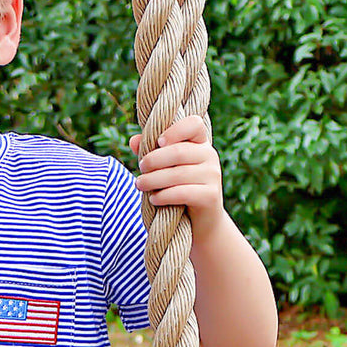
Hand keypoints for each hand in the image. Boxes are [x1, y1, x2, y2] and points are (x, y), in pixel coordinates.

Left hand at [130, 115, 225, 240]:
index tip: (158, 142)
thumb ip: (150, 152)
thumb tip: (133, 140)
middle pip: (178, 152)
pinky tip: (153, 199)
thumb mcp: (164, 169)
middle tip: (140, 168)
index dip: (174, 130)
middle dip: (153, 160)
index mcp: (200, 143)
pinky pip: (183, 193)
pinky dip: (164, 196)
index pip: (194, 124)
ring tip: (139, 184)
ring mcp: (213, 175)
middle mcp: (210, 155)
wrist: (200, 222)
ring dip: (153, 180)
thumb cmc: (177, 189)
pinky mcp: (211, 196)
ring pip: (178, 174)